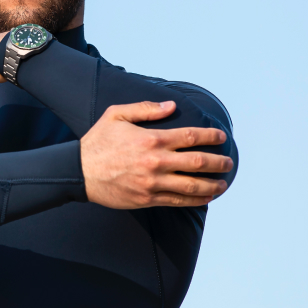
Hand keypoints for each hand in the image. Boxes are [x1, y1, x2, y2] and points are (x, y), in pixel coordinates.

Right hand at [80, 101, 231, 208]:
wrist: (78, 172)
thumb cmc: (98, 141)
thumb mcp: (117, 115)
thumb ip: (146, 109)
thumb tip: (171, 106)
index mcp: (152, 139)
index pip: (191, 137)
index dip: (210, 136)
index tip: (222, 137)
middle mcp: (156, 162)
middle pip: (198, 163)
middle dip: (219, 163)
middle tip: (229, 162)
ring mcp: (153, 183)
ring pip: (192, 186)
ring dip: (212, 185)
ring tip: (223, 183)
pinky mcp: (148, 199)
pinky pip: (178, 201)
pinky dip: (195, 200)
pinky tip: (206, 197)